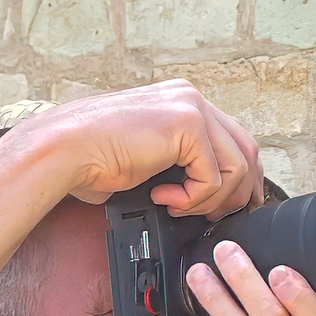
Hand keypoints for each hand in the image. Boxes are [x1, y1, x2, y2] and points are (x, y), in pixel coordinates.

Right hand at [16, 81, 261, 220]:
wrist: (69, 152)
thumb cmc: (99, 161)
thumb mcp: (155, 162)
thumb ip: (186, 165)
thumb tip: (218, 196)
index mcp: (184, 103)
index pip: (236, 142)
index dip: (241, 181)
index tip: (227, 210)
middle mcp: (191, 98)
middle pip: (247, 152)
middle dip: (238, 194)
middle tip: (213, 217)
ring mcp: (191, 106)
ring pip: (236, 168)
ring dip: (210, 200)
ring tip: (177, 205)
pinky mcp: (186, 124)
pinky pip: (214, 177)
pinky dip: (193, 198)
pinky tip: (162, 196)